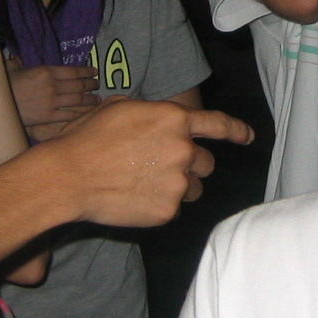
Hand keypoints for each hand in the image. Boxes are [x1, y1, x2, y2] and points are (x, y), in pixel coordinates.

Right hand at [6, 58, 101, 140]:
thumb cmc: (4, 85)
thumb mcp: (12, 68)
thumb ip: (19, 63)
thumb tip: (17, 58)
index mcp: (46, 71)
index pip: (72, 71)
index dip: (86, 72)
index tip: (95, 72)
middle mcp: (52, 85)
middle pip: (78, 85)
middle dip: (91, 84)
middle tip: (98, 84)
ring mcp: (52, 102)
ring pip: (77, 99)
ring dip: (90, 99)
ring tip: (98, 98)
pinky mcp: (49, 116)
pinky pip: (69, 114)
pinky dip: (80, 113)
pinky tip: (87, 113)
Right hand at [38, 96, 252, 224]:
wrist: (69, 176)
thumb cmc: (86, 139)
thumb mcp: (119, 108)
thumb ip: (152, 113)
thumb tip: (158, 121)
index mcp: (174, 119)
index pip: (217, 125)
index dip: (236, 131)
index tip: (248, 137)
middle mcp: (184, 149)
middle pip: (205, 162)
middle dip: (189, 165)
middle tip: (159, 168)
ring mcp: (179, 181)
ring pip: (194, 188)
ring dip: (179, 187)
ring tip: (144, 184)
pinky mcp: (169, 209)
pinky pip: (175, 209)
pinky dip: (160, 206)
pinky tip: (135, 198)